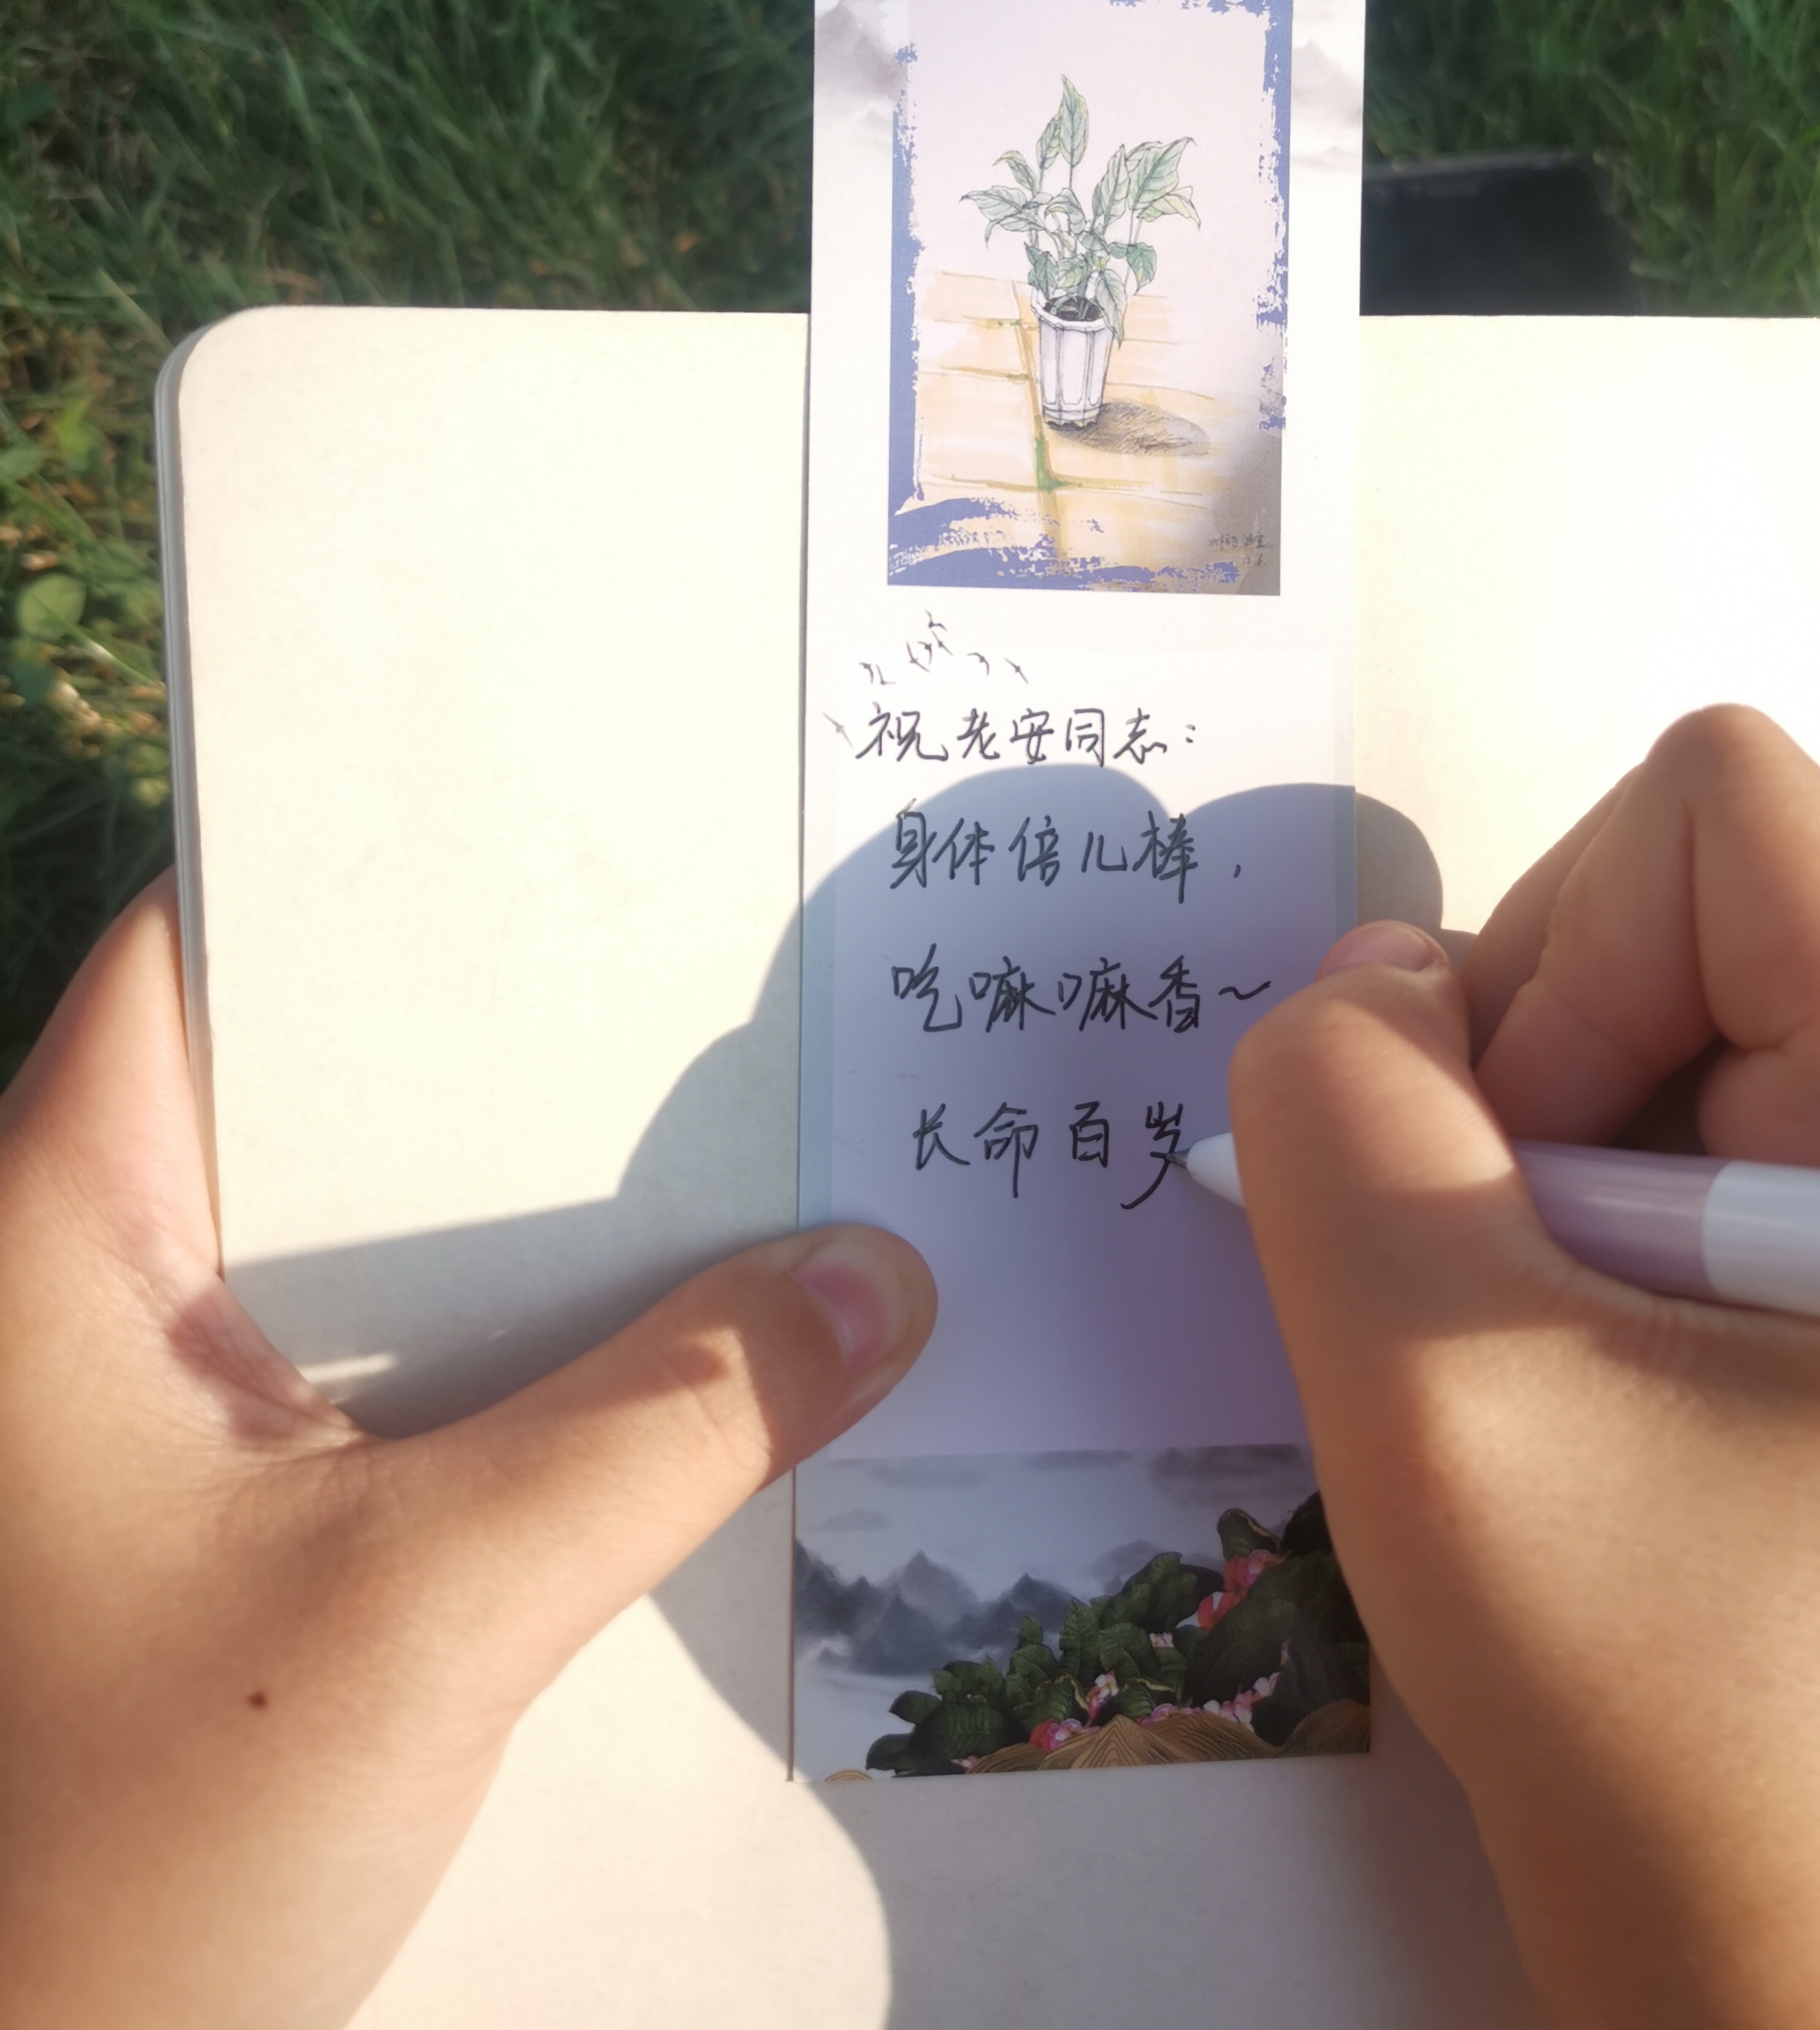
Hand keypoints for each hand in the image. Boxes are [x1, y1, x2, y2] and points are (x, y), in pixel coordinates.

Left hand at [0, 878, 933, 2029]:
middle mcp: (96, 1294)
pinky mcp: (229, 1523)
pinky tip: (684, 1358)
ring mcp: (159, 1420)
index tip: (570, 819)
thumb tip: (883, 1282)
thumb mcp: (424, 1610)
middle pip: (329, 1096)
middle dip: (528, 1058)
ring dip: (550, 1230)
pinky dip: (531, 1357)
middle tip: (731, 980)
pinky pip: (401, 1381)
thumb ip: (665, 1428)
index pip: (203, 956)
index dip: (372, 868)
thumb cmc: (134, 1854)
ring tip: (754, 1150)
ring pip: (382, 1252)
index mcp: (61, 1236)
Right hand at [1232, 706, 1819, 2029]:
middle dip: (1531, 1064)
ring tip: (1550, 1335)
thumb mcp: (1432, 1384)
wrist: (1746, 1907)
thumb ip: (1342, 1118)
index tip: (1521, 1189)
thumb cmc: (1638, 1691)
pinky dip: (1561, 1187)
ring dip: (1531, 1142)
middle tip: (1520, 1287)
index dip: (1560, 958)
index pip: (1723, 809)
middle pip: (1676, 889)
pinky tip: (1573, 1340)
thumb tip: (1370, 981)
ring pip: (1647, 987)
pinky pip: (1663, 1082)